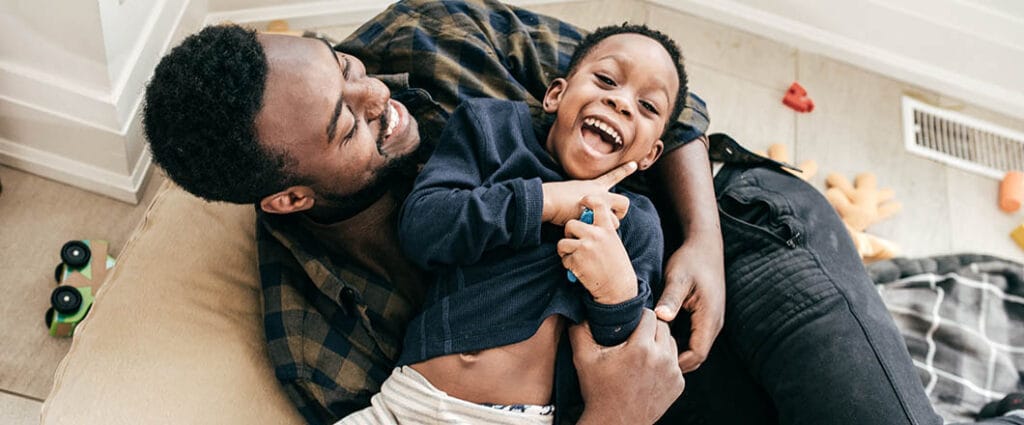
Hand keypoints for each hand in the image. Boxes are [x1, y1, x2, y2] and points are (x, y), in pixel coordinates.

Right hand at [542, 162, 635, 225]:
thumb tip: (586, 207)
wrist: (547, 200)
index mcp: (594, 185)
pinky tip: (586, 233)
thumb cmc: (554, 197)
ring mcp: (599, 205)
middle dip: (621, 213)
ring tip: (591, 227)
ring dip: (605, 227)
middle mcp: (600, 193)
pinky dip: (596, 234)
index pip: (612, 176)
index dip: (624, 170)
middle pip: (624, 202)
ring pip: (615, 221)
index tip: (634, 164)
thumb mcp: (572, 191)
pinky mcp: (596, 217)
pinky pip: (602, 229)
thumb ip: (584, 198)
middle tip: (609, 217)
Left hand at [557, 196, 636, 303]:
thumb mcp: (613, 242)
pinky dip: (568, 264)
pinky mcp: (576, 260)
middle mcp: (596, 235)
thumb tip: (586, 221)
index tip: (582, 200)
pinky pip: (564, 258)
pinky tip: (579, 269)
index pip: (598, 205)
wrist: (617, 287)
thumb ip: (601, 231)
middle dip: (568, 233)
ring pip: (562, 242)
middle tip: (574, 242)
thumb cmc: (615, 265)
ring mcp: (585, 247)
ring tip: (574, 257)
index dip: (588, 199)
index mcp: (607, 229)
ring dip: (565, 250)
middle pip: (571, 224)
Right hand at [571, 309, 683, 424]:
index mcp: (641, 348)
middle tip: (634, 337)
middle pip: (663, 326)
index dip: (638, 315)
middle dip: (649, 328)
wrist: (615, 423)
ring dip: (659, 342)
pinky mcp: (678, 384)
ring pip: (671, 342)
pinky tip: (648, 369)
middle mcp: (661, 358)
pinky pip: (675, 361)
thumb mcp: (583, 359)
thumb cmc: (598, 391)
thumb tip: (578, 311)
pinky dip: (664, 361)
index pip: (649, 315)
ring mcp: (673, 372)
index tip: (628, 323)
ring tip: (641, 352)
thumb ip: (580, 330)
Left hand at [655, 237, 724, 372]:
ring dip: (677, 353)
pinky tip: (660, 336)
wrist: (705, 245)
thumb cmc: (691, 260)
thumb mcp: (678, 277)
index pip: (697, 354)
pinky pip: (693, 339)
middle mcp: (714, 324)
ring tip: (652, 349)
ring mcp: (711, 322)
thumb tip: (661, 317)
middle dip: (675, 361)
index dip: (677, 362)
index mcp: (710, 318)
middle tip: (650, 359)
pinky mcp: (705, 317)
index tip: (654, 359)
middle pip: (697, 357)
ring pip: (695, 349)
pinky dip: (679, 343)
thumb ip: (670, 299)